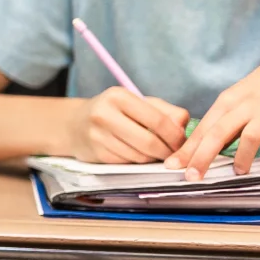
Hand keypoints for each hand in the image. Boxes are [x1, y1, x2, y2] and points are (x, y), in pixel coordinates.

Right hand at [66, 87, 188, 163]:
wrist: (74, 124)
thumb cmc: (114, 112)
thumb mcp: (138, 103)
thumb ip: (166, 111)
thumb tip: (186, 128)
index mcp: (118, 96)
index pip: (157, 120)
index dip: (176, 136)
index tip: (184, 143)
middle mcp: (104, 114)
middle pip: (149, 142)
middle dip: (167, 152)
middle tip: (175, 154)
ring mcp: (97, 135)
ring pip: (140, 156)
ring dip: (153, 158)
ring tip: (156, 153)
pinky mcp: (95, 154)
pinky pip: (128, 163)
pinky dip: (139, 162)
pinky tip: (138, 155)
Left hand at [170, 63, 259, 177]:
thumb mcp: (244, 101)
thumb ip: (230, 121)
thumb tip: (214, 146)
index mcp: (226, 102)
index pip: (201, 128)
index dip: (186, 148)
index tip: (171, 164)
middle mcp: (235, 105)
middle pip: (208, 132)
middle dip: (194, 155)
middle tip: (187, 175)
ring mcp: (253, 109)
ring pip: (224, 134)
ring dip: (212, 155)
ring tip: (204, 175)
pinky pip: (254, 136)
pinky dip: (245, 154)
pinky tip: (242, 169)